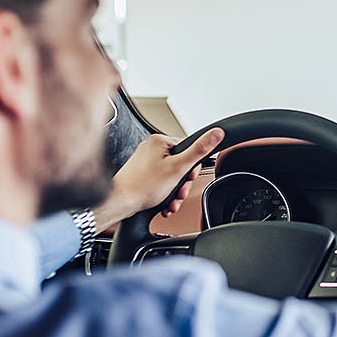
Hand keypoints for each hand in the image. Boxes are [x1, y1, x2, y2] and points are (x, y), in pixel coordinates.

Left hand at [92, 128, 224, 230]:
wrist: (120, 203)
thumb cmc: (143, 186)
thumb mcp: (178, 168)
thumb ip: (199, 151)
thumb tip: (216, 133)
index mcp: (159, 141)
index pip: (188, 149)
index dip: (191, 168)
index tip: (187, 178)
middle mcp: (151, 148)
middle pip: (180, 165)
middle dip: (182, 184)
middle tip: (178, 193)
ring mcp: (145, 162)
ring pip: (171, 176)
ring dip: (175, 192)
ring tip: (170, 201)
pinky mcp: (141, 174)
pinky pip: (160, 182)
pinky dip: (165, 194)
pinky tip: (163, 203)